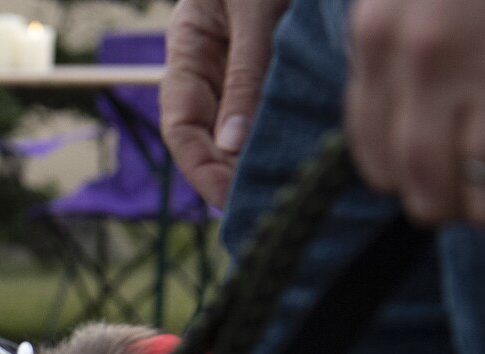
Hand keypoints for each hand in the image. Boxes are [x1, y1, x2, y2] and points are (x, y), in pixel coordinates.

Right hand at [161, 0, 291, 207]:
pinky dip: (287, 130)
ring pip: (245, 124)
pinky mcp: (285, 59)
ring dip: (259, 155)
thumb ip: (245, 72)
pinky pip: (279, 105)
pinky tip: (304, 152)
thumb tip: (230, 146)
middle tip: (262, 203)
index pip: (180, 125)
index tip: (226, 198)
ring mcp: (247, 62)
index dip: (199, 167)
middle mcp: (213, 62)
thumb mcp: (255, 9)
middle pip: (211, 134)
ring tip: (284, 186)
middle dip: (230, 172)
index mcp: (189, 46)